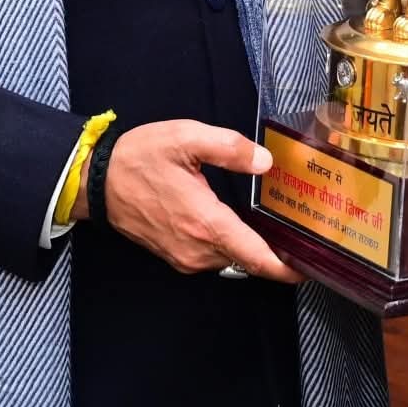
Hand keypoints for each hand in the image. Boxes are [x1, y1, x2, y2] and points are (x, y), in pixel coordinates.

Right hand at [77, 120, 301, 282]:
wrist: (96, 181)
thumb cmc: (140, 158)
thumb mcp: (185, 138)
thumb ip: (229, 148)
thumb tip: (265, 163)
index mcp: (205, 223)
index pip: (256, 258)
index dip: (286, 268)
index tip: (311, 266)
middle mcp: (197, 250)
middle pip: (248, 259)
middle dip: (274, 249)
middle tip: (298, 227)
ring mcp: (185, 257)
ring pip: (231, 258)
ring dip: (251, 247)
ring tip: (274, 224)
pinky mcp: (175, 256)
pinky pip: (213, 256)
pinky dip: (230, 244)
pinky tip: (238, 223)